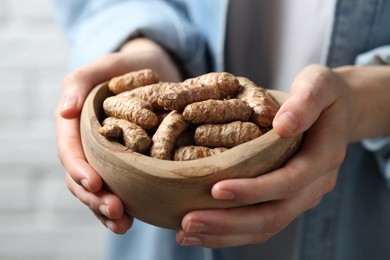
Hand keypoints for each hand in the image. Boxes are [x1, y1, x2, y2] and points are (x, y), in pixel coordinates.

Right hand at [56, 38, 181, 233]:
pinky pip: (121, 189)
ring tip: (122, 223)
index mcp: (77, 126)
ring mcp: (107, 158)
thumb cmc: (125, 67)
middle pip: (82, 177)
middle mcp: (89, 145)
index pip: (70, 151)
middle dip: (94, 197)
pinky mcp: (127, 165)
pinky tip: (131, 221)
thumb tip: (62, 112)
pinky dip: (125, 206)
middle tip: (115, 210)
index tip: (95, 183)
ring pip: (99, 190)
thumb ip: (79, 83)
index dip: (79, 169)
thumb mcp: (103, 67)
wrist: (154, 71)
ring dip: (106, 210)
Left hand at [176, 64, 351, 246]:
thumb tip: (282, 126)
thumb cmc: (323, 94)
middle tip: (188, 222)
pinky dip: (232, 231)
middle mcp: (315, 185)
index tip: (215, 189)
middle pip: (274, 215)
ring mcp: (302, 196)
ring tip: (187, 233)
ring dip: (226, 234)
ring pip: (266, 226)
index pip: (288, 182)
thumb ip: (305, 102)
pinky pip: (262, 223)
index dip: (253, 189)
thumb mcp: (318, 85)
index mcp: (324, 157)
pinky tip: (204, 232)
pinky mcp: (288, 198)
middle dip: (230, 222)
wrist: (338, 110)